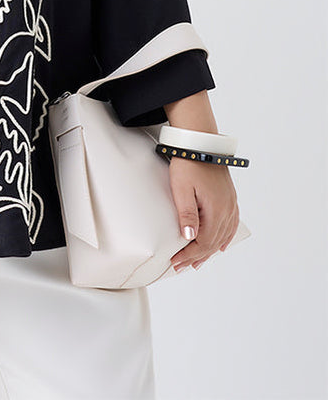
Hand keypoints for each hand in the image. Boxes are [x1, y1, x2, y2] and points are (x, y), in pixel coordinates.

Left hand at [168, 157, 239, 271]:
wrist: (201, 142)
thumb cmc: (189, 163)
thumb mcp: (182, 188)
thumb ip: (186, 213)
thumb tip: (190, 237)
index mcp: (216, 210)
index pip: (204, 242)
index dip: (189, 254)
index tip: (176, 261)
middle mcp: (227, 210)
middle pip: (213, 242)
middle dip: (197, 256)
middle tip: (182, 265)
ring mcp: (230, 204)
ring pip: (222, 236)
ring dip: (210, 250)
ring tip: (197, 261)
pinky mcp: (229, 197)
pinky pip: (230, 224)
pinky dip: (224, 238)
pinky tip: (220, 245)